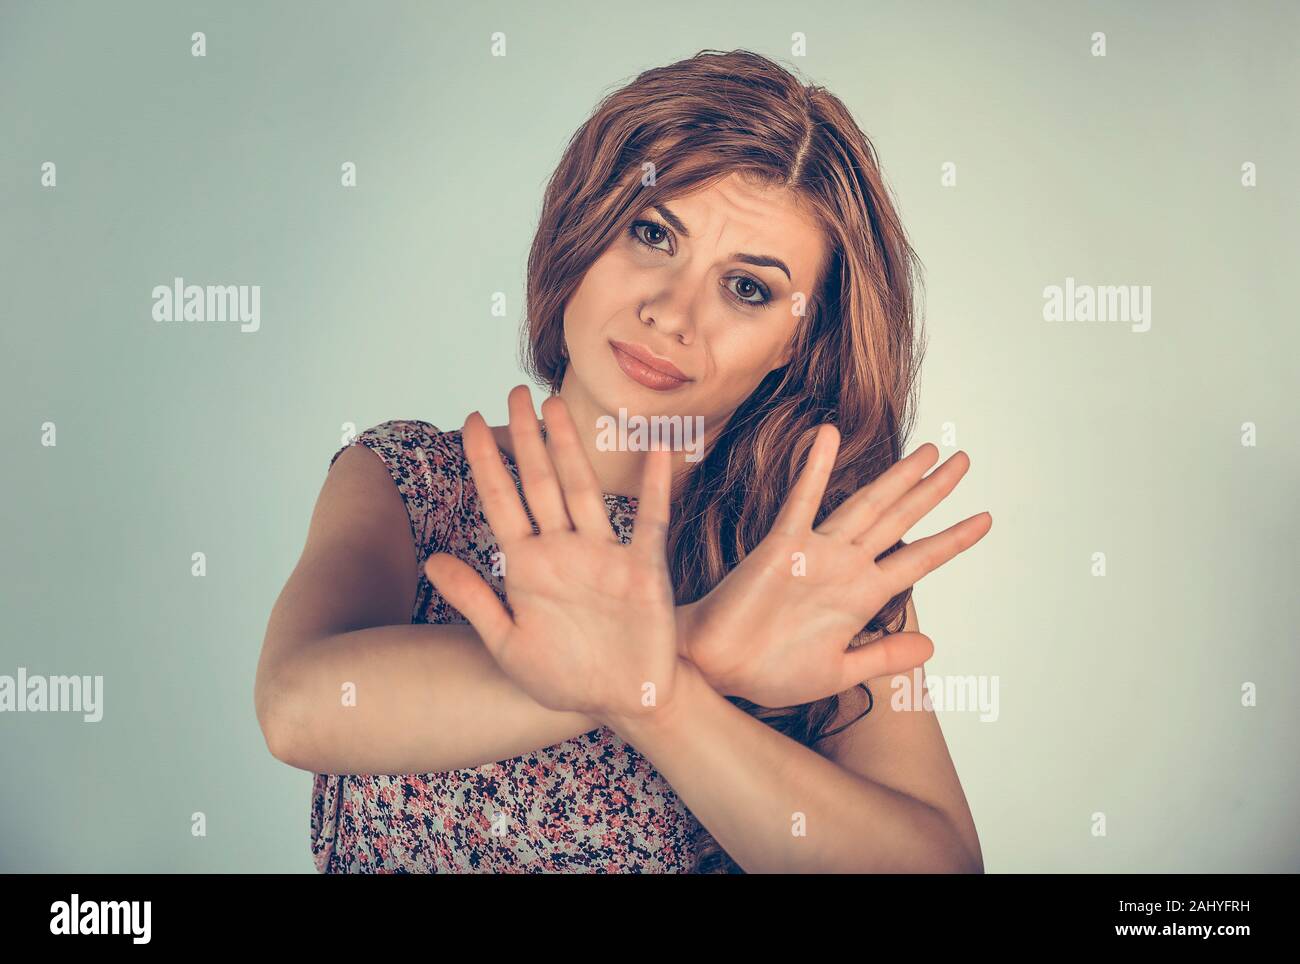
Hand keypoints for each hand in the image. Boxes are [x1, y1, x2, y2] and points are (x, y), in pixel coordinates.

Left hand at [423, 386, 680, 726]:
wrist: (624, 703)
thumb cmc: (565, 679)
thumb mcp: (509, 645)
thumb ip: (473, 600)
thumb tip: (432, 560)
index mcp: (528, 567)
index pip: (500, 501)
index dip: (484, 461)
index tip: (469, 420)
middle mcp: (563, 551)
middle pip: (539, 482)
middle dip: (525, 437)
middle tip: (515, 391)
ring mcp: (603, 555)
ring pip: (583, 489)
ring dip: (571, 448)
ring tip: (556, 406)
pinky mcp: (642, 569)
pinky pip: (650, 520)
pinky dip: (656, 486)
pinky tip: (657, 450)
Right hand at [677, 425, 991, 706]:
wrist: (715, 672)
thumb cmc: (767, 674)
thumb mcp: (837, 672)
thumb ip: (882, 656)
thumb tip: (932, 646)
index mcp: (860, 598)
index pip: (917, 562)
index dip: (953, 540)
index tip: (986, 519)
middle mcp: (844, 568)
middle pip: (899, 521)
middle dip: (933, 491)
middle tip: (965, 460)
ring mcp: (814, 554)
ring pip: (865, 506)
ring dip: (896, 478)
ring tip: (928, 450)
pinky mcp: (780, 547)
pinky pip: (801, 501)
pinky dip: (815, 468)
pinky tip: (829, 436)